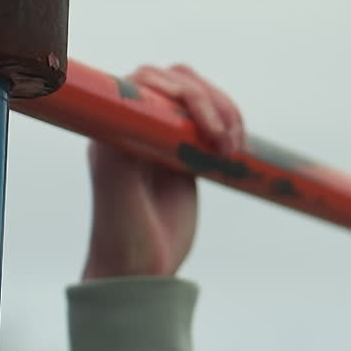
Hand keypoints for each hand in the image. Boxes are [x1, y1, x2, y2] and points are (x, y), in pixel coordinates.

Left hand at [82, 64, 244, 280]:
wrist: (140, 270)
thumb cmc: (122, 235)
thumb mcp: (116, 191)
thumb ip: (119, 148)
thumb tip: (127, 107)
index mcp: (114, 127)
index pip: (148, 80)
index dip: (183, 93)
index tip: (207, 129)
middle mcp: (135, 126)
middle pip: (176, 80)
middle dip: (208, 102)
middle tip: (223, 142)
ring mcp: (161, 137)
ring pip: (197, 95)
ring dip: (224, 110)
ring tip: (232, 147)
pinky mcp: (184, 152)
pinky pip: (210, 119)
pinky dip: (230, 124)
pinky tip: (236, 147)